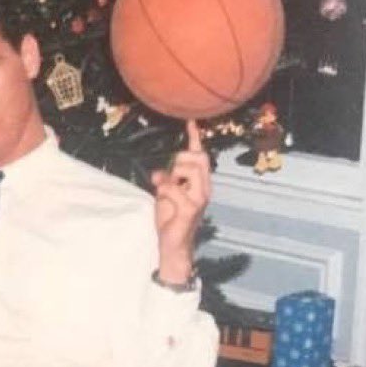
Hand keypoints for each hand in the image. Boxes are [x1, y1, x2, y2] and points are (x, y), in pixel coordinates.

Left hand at [150, 119, 211, 279]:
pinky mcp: (191, 209)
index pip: (200, 156)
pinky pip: (175, 189)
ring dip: (171, 174)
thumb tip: (161, 171)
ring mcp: (200, 198)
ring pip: (189, 169)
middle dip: (180, 159)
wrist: (173, 244)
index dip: (195, 138)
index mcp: (200, 183)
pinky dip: (164, 189)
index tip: (191, 122)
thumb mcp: (166, 193)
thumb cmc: (170, 219)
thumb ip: (167, 179)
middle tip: (169, 174)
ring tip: (163, 186)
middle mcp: (204, 188)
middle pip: (198, 157)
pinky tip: (160, 196)